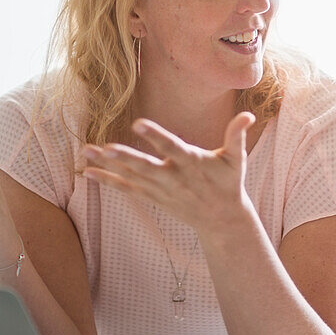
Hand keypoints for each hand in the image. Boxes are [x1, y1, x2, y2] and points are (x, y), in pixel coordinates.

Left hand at [81, 112, 254, 231]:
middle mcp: (174, 178)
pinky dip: (108, 182)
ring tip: (86, 152)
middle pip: (146, 167)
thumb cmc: (229, 183)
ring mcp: (161, 190)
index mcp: (193, 164)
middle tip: (104, 147)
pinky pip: (127, 189)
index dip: (156, 137)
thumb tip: (248, 115)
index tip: (139, 123)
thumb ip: (238, 135)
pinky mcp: (153, 197)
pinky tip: (88, 172)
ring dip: (108, 165)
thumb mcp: (237, 160)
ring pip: (131, 177)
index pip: (172, 148)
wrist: (222, 220)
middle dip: (125, 158)